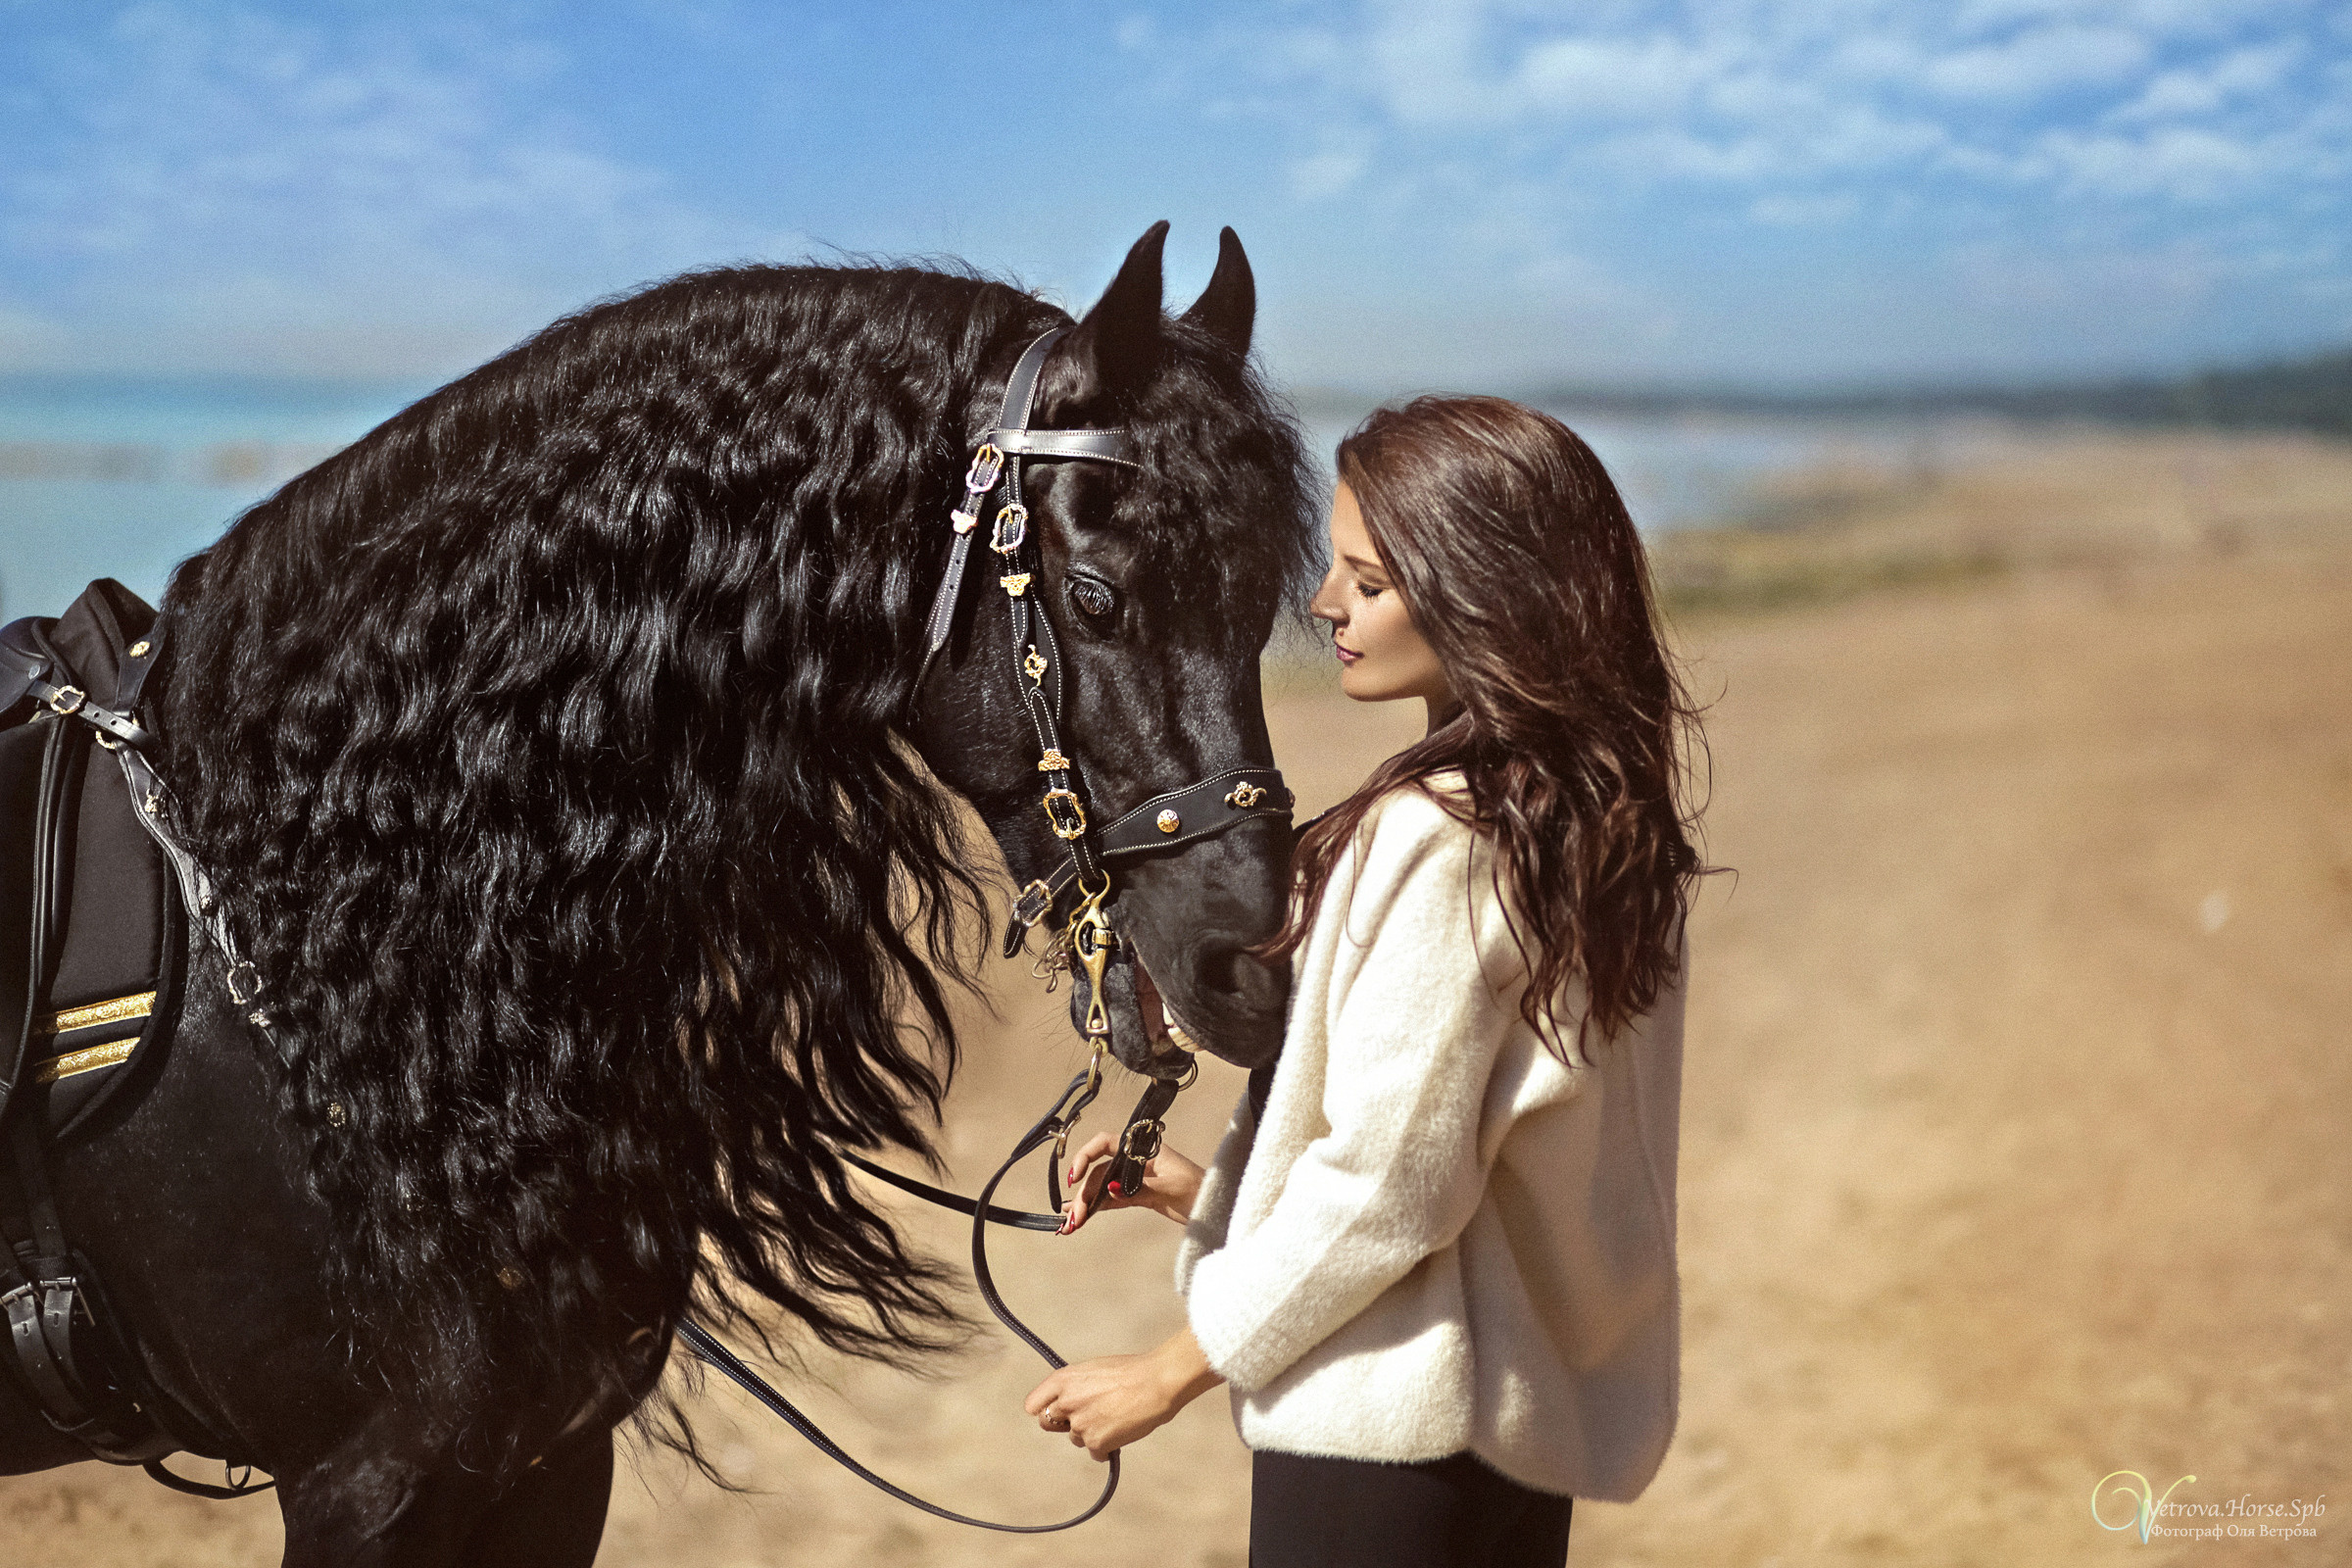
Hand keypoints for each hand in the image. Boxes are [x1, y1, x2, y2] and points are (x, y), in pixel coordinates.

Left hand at [1023, 1330, 1223, 1460]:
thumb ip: (1075, 1387)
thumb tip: (1068, 1404)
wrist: (1157, 1382)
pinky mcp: (1096, 1442)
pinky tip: (1122, 1433)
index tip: (1056, 1412)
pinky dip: (1107, 1448)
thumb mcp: (1094, 1370)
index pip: (1033, 1405)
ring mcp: (1080, 1423)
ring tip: (1115, 1418)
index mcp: (1063, 1379)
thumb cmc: (1132, 1372)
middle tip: (1086, 1419)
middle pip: (1048, 1424)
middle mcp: (1066, 1402)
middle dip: (1064, 1424)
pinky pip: (1095, 1453)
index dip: (1044, 1409)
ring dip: (1091, 1434)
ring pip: (1075, 1438)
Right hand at [1058, 1132, 1203, 1233]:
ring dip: (1087, 1204)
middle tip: (1074, 1217)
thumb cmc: (1200, 1191)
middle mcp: (1136, 1160)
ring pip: (1103, 1187)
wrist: (1217, 1206)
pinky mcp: (1138, 1195)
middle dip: (1085, 1193)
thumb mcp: (1170, 1190)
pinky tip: (1081, 1218)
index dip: (1086, 1157)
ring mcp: (1136, 1178)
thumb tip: (1108, 1191)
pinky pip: (1111, 1199)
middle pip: (1101, 1171)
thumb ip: (1138, 1190)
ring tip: (1071, 1224)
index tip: (1075, 1178)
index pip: (1106, 1144)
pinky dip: (1097, 1208)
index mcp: (1145, 1149)